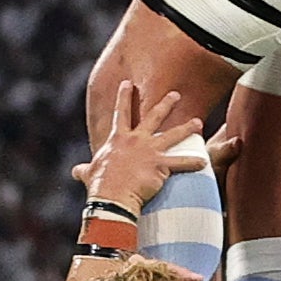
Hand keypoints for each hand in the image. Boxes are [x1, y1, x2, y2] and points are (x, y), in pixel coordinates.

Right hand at [78, 77, 211, 218]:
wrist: (112, 196)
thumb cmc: (100, 185)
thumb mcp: (89, 173)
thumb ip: (85, 170)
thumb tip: (76, 171)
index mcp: (118, 139)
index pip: (121, 113)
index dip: (124, 96)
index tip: (129, 83)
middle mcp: (136, 140)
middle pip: (154, 117)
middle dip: (166, 104)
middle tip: (176, 94)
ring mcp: (150, 151)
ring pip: (173, 135)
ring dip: (187, 128)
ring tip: (198, 123)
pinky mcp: (161, 165)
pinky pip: (181, 163)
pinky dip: (193, 163)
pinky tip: (204, 162)